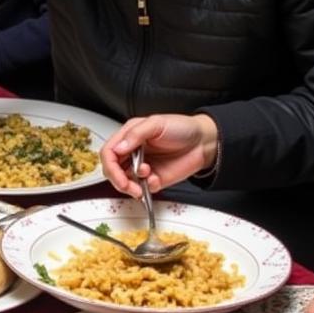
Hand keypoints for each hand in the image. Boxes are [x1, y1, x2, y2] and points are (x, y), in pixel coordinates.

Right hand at [101, 114, 218, 198]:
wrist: (204, 142)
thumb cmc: (182, 128)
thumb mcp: (156, 123)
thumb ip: (135, 134)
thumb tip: (118, 148)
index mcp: (129, 137)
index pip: (109, 153)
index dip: (110, 165)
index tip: (117, 173)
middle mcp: (132, 152)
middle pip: (112, 170)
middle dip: (118, 180)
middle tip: (127, 185)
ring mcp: (142, 167)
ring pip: (124, 182)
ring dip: (130, 186)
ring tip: (142, 183)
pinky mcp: (153, 179)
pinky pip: (142, 188)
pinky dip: (146, 188)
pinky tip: (154, 179)